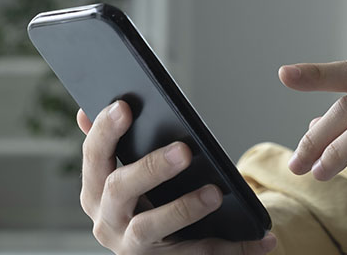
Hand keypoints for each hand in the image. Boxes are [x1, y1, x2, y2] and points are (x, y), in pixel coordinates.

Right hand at [77, 100, 277, 253]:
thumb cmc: (140, 202)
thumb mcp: (121, 176)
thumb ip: (108, 146)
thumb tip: (84, 111)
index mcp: (95, 190)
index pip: (94, 156)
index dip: (105, 131)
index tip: (124, 106)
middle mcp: (106, 220)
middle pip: (120, 190)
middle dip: (150, 168)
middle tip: (184, 150)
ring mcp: (131, 246)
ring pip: (151, 228)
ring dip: (184, 208)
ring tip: (215, 192)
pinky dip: (232, 248)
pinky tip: (262, 239)